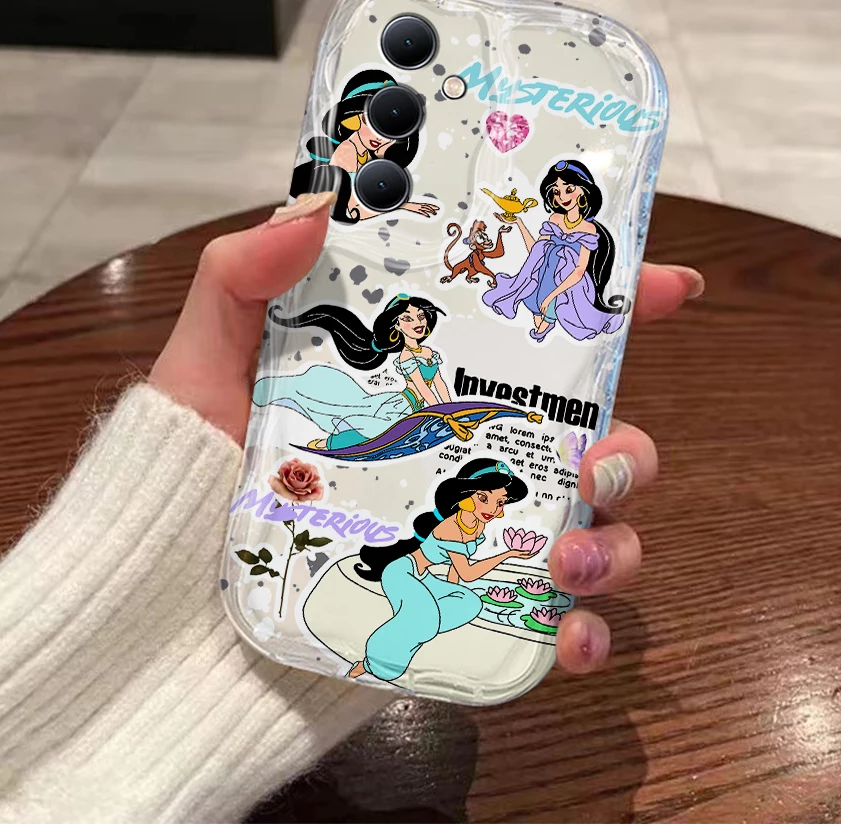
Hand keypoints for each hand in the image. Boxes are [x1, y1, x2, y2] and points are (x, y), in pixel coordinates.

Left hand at [150, 190, 704, 673]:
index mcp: (438, 389)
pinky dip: (590, 633)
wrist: (167, 618)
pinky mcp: (474, 616)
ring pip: (601, 532)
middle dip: (632, 446)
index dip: (623, 305)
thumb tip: (316, 205)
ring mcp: (481, 540)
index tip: (673, 284)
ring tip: (563, 560)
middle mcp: (473, 459)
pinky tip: (570, 634)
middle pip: (600, 439)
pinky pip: (562, 628)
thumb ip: (244, 278)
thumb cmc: (195, 480)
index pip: (544, 338)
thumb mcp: (209, 364)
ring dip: (616, 543)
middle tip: (596, 460)